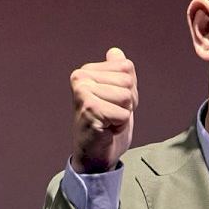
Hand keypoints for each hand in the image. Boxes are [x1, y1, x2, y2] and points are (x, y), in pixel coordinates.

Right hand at [70, 47, 137, 173]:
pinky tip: (106, 130)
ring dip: (123, 114)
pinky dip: (120, 126)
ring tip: (108, 121)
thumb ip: (116, 73)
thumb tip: (114, 51)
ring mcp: (83, 93)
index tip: (112, 103)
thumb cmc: (105, 126)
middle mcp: (80, 78)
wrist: (94, 156)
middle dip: (127, 102)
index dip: (129, 89)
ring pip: (127, 97)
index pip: (126, 67)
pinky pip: (124, 114)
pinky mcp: (90, 110)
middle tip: (111, 115)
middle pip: (128, 81)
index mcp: (85, 71)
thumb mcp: (115, 94)